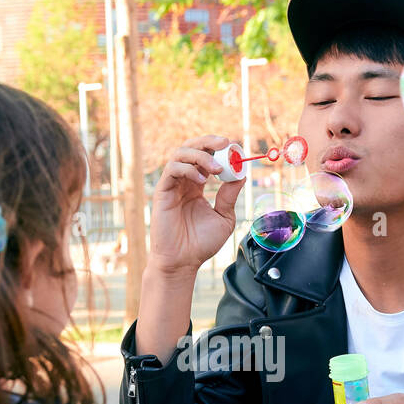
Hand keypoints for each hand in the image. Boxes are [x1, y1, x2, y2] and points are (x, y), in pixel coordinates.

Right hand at [147, 134, 246, 276]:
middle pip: (192, 148)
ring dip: (200, 155)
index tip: (236, 149)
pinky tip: (201, 179)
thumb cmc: (201, 243)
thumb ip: (230, 196)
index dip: (220, 150)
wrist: (183, 261)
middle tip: (226, 143)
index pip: (207, 157)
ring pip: (181, 154)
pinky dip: (187, 168)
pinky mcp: (162, 192)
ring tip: (216, 168)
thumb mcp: (224, 217)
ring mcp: (172, 185)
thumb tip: (241, 175)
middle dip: (209, 142)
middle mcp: (184, 181)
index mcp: (197, 185)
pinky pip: (172, 170)